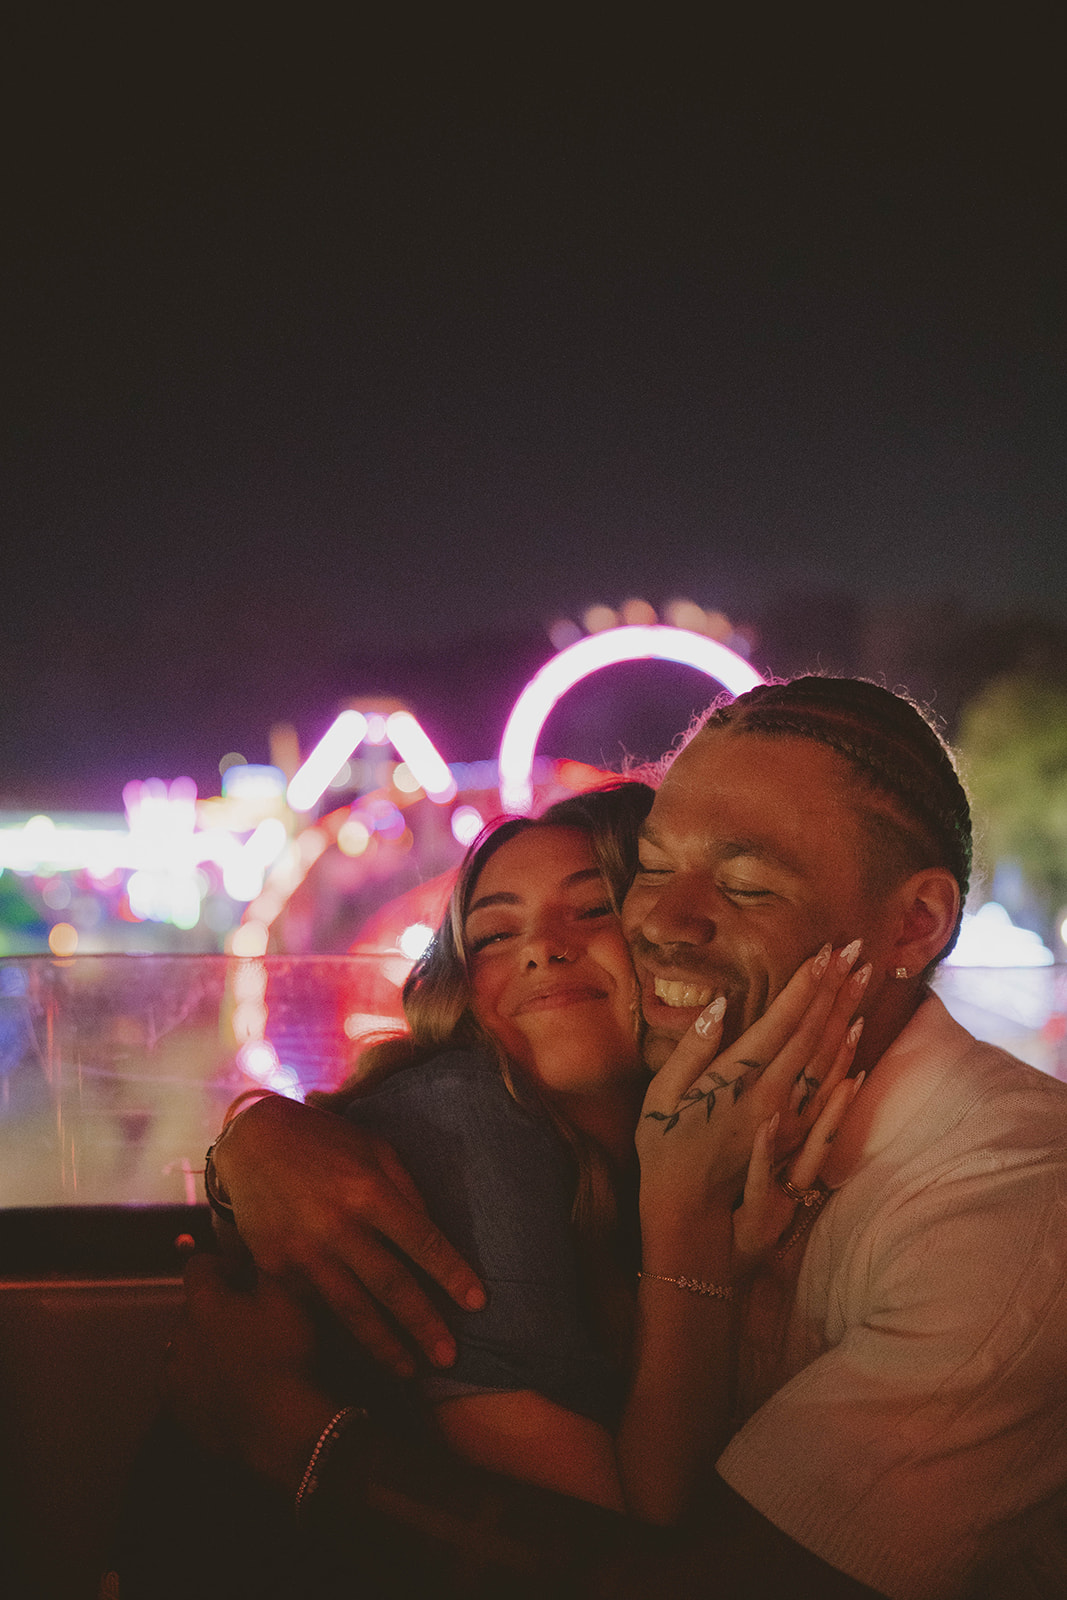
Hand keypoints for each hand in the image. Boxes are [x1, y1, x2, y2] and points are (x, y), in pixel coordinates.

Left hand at [162, 1252, 339, 1488]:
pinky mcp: (177, 1410)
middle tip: (245, 1316)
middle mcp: (179, 1334)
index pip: (198, 1266)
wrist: (276, 1424)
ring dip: (202, 1344)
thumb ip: (266, 1269)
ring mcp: (174, 1375)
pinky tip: (219, 1387)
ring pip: (183, 1347)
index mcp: (204, 1302)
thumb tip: (256, 1251)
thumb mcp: (287, 1299)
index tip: (243, 1271)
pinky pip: (181, 1383)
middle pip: (192, 1308)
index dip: (220, 1263)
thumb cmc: (284, 1353)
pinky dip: (196, 1378)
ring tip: (232, 1355)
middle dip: (214, 1307)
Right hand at [212, 1095, 485, 1375]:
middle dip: (423, 1324)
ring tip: (410, 1370)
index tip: (477, 1302)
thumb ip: (406, 1191)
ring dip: (384, 1344)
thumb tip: (432, 1237)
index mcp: (368, 1190)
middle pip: (390, 1285)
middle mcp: (337, 1225)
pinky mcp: (276, 1267)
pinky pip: (316, 1304)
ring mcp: (303, 1251)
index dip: (451, 1273)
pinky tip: (361, 1346)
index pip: (421, 1240)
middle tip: (450, 1357)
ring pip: (351, 1308)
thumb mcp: (374, 1148)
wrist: (251, 1140)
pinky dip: (341, 1327)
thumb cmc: (324, 1140)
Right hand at [636, 942, 867, 1239]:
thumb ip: (691, 1051)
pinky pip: (828, 1093)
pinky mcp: (795, 1138)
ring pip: (827, 1059)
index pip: (782, 1022)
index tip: (826, 951)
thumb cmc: (665, 1148)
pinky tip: (857, 1037)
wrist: (687, 1212)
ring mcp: (789, 1119)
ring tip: (864, 980)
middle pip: (813, 1033)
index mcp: (738, 1080)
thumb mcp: (661, 1096)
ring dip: (846, 1015)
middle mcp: (772, 1096)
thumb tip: (719, 1006)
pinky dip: (846, 1060)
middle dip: (835, 988)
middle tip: (858, 950)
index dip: (806, 985)